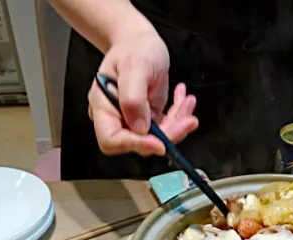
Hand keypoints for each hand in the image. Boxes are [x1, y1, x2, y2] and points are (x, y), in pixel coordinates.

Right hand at [88, 29, 198, 156]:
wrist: (141, 41)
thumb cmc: (134, 49)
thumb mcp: (135, 67)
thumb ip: (133, 99)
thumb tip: (140, 128)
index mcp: (103, 107)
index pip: (112, 140)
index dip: (135, 145)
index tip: (159, 143)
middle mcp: (116, 117)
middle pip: (138, 142)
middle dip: (166, 135)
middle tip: (188, 121)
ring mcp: (134, 119)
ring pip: (157, 138)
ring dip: (178, 124)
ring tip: (189, 102)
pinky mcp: (150, 117)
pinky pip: (166, 126)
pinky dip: (179, 116)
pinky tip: (185, 99)